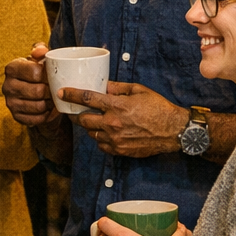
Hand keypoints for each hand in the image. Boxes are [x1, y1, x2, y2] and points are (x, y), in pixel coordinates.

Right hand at [3, 43, 61, 129]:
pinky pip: (37, 119)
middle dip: (51, 91)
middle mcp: (7, 85)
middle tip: (56, 89)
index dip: (49, 75)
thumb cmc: (37, 73)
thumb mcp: (38, 59)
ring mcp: (10, 102)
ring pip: (39, 106)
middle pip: (38, 91)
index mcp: (11, 68)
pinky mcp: (16, 116)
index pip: (35, 72)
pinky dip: (46, 115)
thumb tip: (41, 51)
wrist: (32, 93)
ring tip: (53, 98)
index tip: (53, 76)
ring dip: (50, 104)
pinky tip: (47, 108)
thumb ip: (40, 50)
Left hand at [62, 82, 189, 157]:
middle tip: (75, 110)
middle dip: (76, 114)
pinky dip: (100, 138)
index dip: (71, 95)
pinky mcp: (120, 150)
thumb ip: (117, 88)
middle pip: (83, 120)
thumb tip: (102, 85)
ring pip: (91, 133)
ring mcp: (116, 139)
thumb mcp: (138, 90)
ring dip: (89, 126)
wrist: (174, 131)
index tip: (62, 93)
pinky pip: (101, 145)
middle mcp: (113, 123)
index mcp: (117, 106)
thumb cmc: (158, 108)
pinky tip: (105, 132)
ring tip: (94, 120)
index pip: (86, 99)